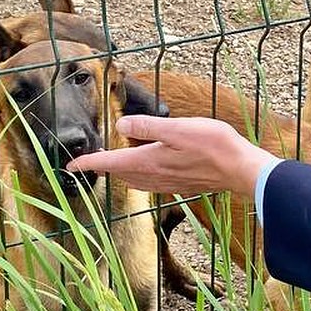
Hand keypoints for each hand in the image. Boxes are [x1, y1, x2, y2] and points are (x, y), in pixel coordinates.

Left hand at [67, 115, 275, 200]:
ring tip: (113, 161)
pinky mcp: (179, 182)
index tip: (70, 165)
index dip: (88, 163)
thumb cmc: (213, 146)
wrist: (240, 169)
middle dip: (102, 168)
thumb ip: (148, 127)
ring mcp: (167, 182)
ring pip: (134, 179)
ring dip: (120, 171)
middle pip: (120, 174)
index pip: (110, 164)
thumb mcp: (178, 129)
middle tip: (89, 159)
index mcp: (150, 161)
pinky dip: (138, 174)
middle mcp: (155, 175)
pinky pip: (149, 180)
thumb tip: (120, 127)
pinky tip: (145, 166)